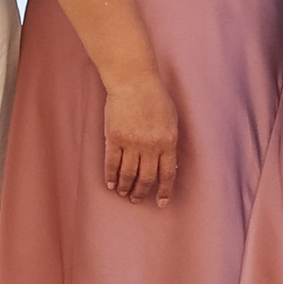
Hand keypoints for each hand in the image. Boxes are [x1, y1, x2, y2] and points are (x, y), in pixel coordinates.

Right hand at [102, 64, 180, 205]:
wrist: (133, 81)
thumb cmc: (155, 98)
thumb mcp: (171, 120)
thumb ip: (170, 142)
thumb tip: (170, 166)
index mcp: (168, 141)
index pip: (168, 173)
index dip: (164, 190)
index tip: (161, 202)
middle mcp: (150, 145)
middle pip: (147, 178)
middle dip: (141, 192)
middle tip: (136, 199)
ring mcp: (131, 142)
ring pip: (128, 174)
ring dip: (125, 187)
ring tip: (123, 193)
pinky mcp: (114, 138)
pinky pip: (112, 163)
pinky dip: (111, 176)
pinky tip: (110, 184)